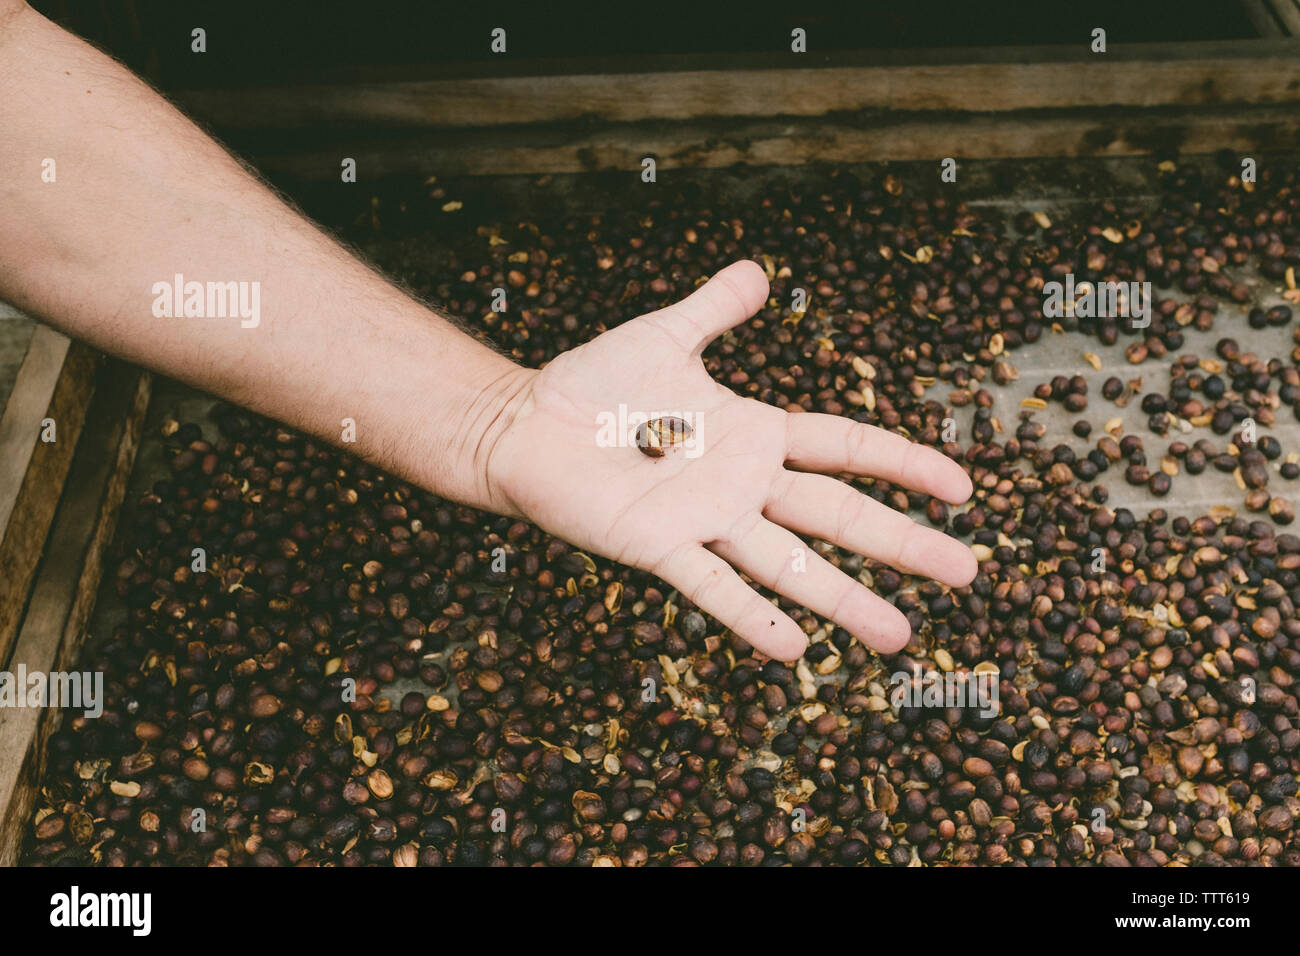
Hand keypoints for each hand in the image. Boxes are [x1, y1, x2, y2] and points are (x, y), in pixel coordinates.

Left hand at [486, 260, 975, 661]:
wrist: (524, 424)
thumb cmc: (592, 386)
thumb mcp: (664, 334)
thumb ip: (714, 310)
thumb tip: (758, 271)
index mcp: (754, 434)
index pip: (847, 449)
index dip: (905, 465)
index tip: (962, 489)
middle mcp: (741, 486)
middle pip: (837, 517)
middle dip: (902, 543)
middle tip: (967, 573)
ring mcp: (704, 521)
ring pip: (788, 565)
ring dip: (844, 600)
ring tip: (899, 636)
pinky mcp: (657, 547)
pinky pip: (711, 588)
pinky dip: (751, 616)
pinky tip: (794, 650)